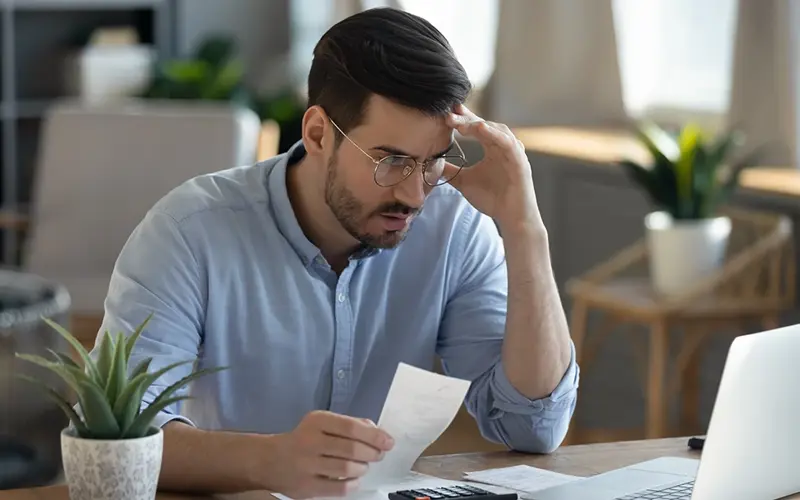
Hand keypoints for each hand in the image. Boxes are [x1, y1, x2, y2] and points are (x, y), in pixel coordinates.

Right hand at [262, 410, 393, 497]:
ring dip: (362, 468)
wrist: (270, 460)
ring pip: (347, 469)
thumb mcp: (322, 423)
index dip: (374, 435)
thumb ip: (349, 424)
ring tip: (363, 465)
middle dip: (372, 453)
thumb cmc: (304, 438)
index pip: (351, 427)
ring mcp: (307, 466)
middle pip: (351, 450)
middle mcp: (310, 442)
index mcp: (316, 422)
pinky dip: (353, 484)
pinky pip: (339, 489)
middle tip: (378, 455)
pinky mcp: (306, 488)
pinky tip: (354, 479)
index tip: (389, 442)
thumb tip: (377, 432)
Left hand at [445, 104, 540, 227]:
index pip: (476, 127)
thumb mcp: (465, 182)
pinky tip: (481, 128)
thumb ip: (451, 172)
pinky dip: (495, 134)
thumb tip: (433, 164)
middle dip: (467, 118)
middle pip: (484, 125)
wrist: (512, 218)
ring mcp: (513, 152)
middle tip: (450, 112)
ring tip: (460, 122)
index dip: (463, 119)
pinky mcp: (519, 160)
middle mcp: (503, 146)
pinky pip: (507, 143)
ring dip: (478, 124)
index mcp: (492, 148)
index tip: (446, 112)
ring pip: (496, 130)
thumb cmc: (493, 199)